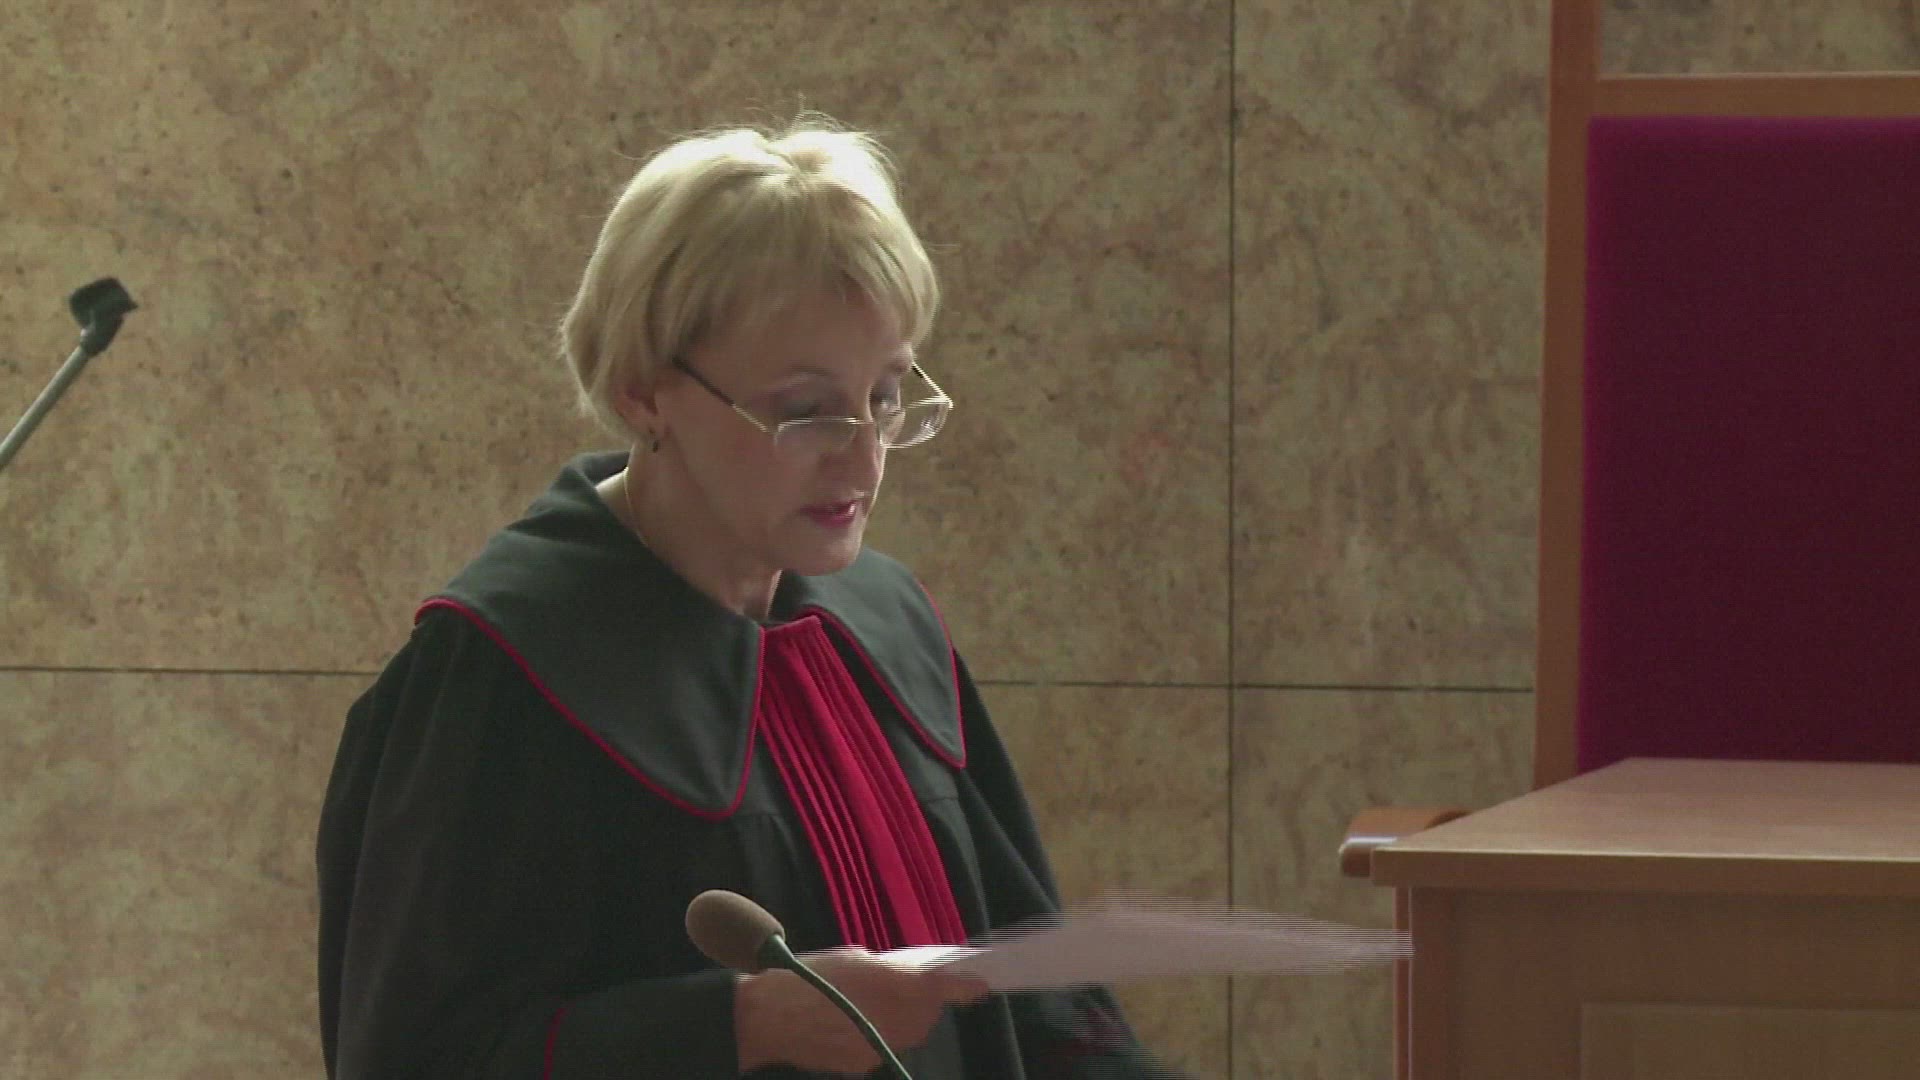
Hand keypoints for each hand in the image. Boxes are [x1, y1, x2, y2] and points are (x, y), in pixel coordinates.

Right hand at [734, 947, 988, 1075]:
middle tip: (904, 988)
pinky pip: (885, 1046)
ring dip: (904, 1019)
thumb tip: (906, 977)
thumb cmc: (808, 976)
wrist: (768, 1017)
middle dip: (924, 1003)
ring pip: (909, 1034)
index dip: (963, 988)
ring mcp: (878, 1046)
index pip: (938, 988)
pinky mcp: (864, 1064)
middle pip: (926, 1016)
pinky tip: (854, 1022)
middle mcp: (890, 1019)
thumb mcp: (851, 958)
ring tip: (874, 1004)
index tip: (981, 985)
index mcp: (888, 984)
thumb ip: (886, 969)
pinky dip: (880, 1034)